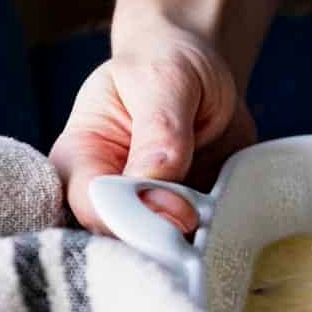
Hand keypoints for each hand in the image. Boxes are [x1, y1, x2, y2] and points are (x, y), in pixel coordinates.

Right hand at [49, 22, 254, 233]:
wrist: (201, 67)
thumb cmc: (168, 62)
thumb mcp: (165, 81)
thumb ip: (160, 131)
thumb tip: (154, 184)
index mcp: (82, 157)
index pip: (92, 206)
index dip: (134, 216)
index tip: (180, 209)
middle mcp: (107, 192)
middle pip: (122, 240)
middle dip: (164, 239)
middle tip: (202, 221)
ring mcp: (148, 209)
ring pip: (160, 249)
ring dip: (193, 243)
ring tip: (218, 219)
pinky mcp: (185, 217)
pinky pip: (197, 243)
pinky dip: (215, 238)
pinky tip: (230, 223)